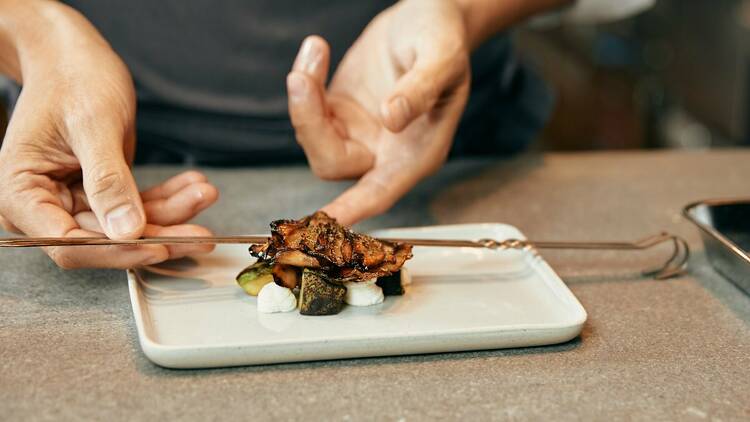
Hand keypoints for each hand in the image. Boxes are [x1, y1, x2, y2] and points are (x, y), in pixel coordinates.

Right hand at [0, 4, 217, 268]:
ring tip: (205, 193)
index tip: (160, 245)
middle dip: (158, 234)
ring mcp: (72, 200)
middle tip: (202, 234)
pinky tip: (194, 186)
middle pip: (104, 241)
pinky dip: (168, 199)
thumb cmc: (74, 78)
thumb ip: (108, 180)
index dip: (117, 251)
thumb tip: (127, 231)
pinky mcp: (99, 193)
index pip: (69, 243)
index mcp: (21, 193)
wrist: (72, 55)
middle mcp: (43, 205)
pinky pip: (137, 206)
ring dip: (172, 214)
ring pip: (128, 227)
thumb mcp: (94, 126)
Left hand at [286, 0, 469, 224]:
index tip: (325, 223)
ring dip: (303, 96)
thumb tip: (391, 118)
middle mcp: (384, 152)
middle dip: (309, 123)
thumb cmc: (444, 40)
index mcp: (415, 154)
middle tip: (303, 77)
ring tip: (316, 49)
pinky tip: (317, 50)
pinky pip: (307, 110)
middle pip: (333, 163)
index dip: (353, 210)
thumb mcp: (441, 59)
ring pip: (313, 137)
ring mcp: (357, 132)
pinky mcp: (338, 111)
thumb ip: (419, 89)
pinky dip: (304, 81)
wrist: (429, 17)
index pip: (380, 192)